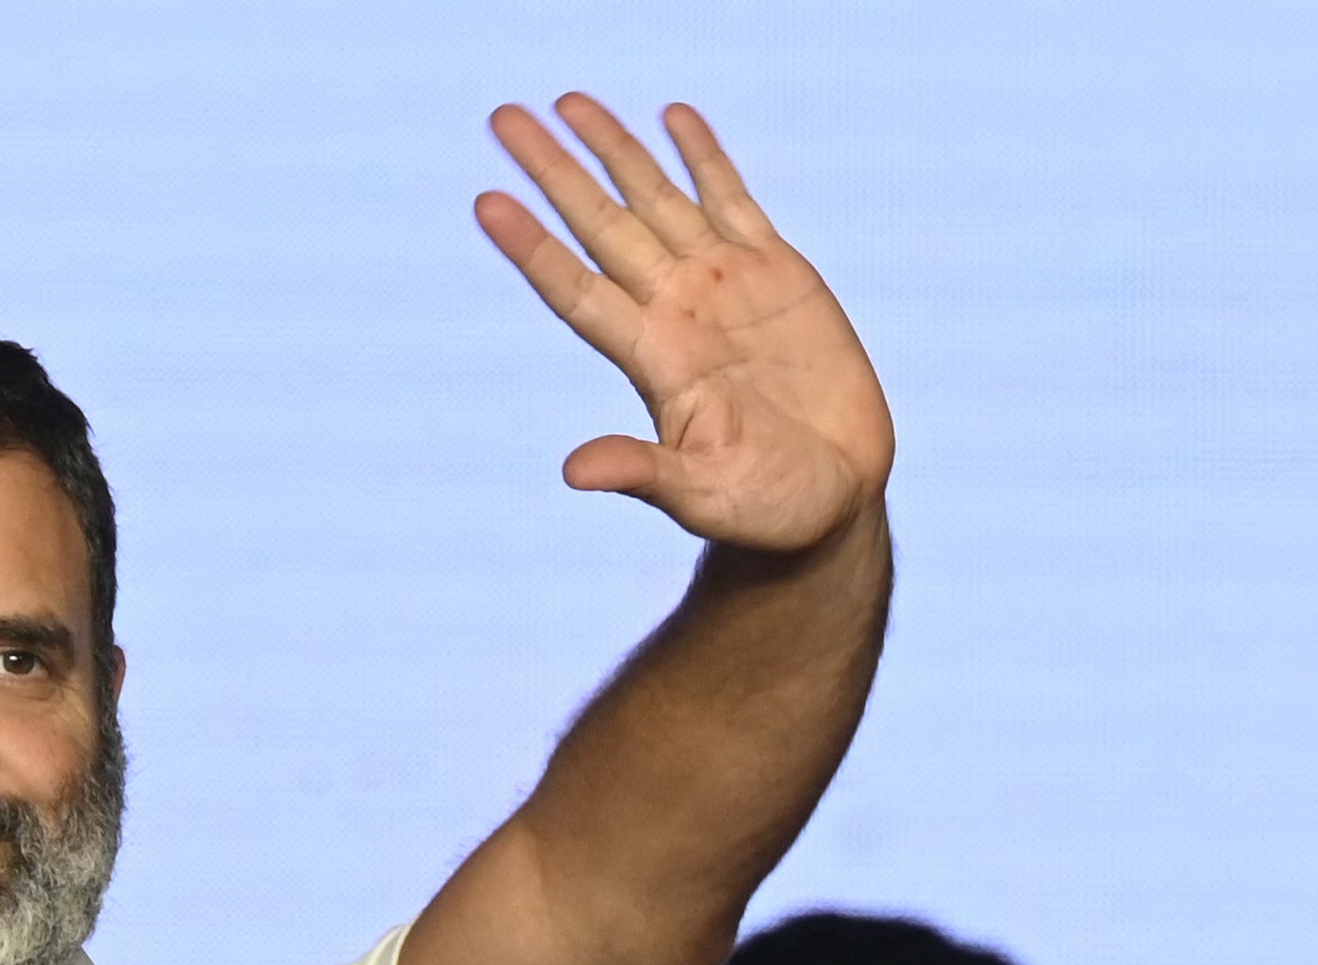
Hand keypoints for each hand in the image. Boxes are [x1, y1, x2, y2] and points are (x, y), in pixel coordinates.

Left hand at [481, 97, 892, 552]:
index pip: (575, 287)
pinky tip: (672, 116)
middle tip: (504, 117)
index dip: (532, 245)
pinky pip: (731, 200)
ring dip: (614, 150)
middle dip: (554, 170)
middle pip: (601, 225)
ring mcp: (723, 285)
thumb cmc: (762, 510)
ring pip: (655, 199)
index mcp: (652, 358)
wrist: (831, 499)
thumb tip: (575, 473)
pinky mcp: (778, 273)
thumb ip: (642, 473)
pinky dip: (703, 157)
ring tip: (568, 102)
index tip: (486, 200)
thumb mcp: (700, 494)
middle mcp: (675, 310)